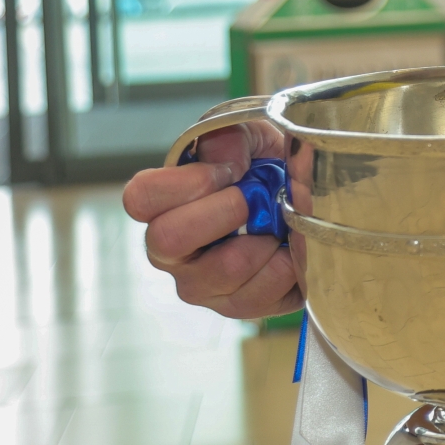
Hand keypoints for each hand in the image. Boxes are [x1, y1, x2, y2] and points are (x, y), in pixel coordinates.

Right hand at [121, 120, 302, 318]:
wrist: (304, 207)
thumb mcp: (251, 138)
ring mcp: (199, 283)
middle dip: (226, 211)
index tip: (231, 171)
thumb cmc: (265, 169)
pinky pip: (260, 296)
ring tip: (280, 224)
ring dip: (266, 239)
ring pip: (225, 269)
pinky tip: (290, 249)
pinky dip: (288, 266)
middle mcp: (170, 250)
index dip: (188, 182)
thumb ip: (231, 139)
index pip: (140, 197)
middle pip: (170, 238)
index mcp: (163, 204)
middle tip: (258, 199)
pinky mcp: (234, 306)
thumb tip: (227, 162)